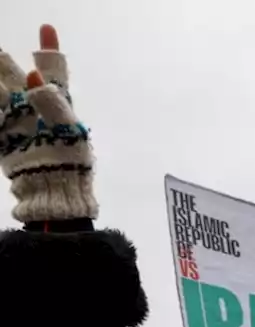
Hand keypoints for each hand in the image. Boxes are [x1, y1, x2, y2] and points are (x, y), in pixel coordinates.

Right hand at [0, 25, 96, 221]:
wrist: (54, 192)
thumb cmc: (70, 163)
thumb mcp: (67, 131)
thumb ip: (50, 102)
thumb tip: (33, 75)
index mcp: (58, 102)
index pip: (54, 69)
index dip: (49, 48)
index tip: (47, 27)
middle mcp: (36, 108)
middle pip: (15, 76)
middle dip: (2, 61)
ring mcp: (18, 123)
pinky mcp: (4, 139)